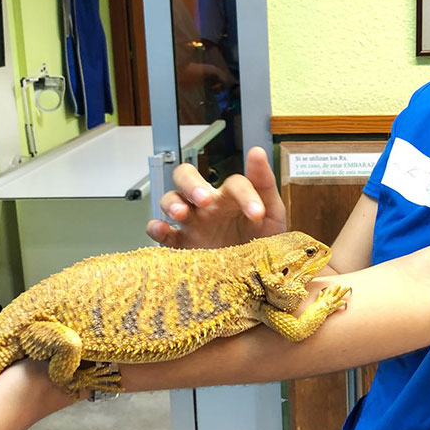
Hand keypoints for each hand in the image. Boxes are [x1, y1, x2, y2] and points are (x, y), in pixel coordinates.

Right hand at [146, 146, 286, 248]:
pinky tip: (162, 228)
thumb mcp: (272, 213)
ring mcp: (192, 223)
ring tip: (181, 214)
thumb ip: (265, 183)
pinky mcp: (181, 244)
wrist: (257, 277)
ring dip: (173, 203)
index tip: (257, 213)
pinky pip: (161, 232)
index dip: (245, 195)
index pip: (234, 183)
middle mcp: (209, 205)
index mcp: (232, 196)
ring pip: (171, 199)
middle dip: (191, 183)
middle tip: (204, 199)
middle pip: (187, 177)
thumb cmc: (263, 240)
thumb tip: (258, 152)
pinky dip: (156, 227)